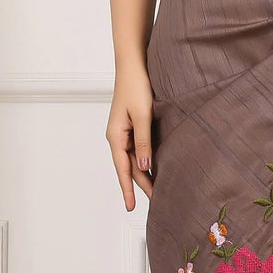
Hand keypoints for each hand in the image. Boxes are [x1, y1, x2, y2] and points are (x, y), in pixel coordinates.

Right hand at [107, 65, 154, 209]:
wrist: (133, 65)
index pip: (122, 169)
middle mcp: (117, 137)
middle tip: (156, 201)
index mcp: (115, 136)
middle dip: (141, 185)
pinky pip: (138, 148)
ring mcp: (124, 132)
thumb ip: (143, 141)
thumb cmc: (137, 86)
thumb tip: (144, 166)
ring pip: (134, 159)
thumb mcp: (142, 115)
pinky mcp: (132, 126)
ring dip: (144, 174)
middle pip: (129, 167)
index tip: (130, 207)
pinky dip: (146, 160)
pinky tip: (155, 167)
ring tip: (157, 189)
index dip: (127, 189)